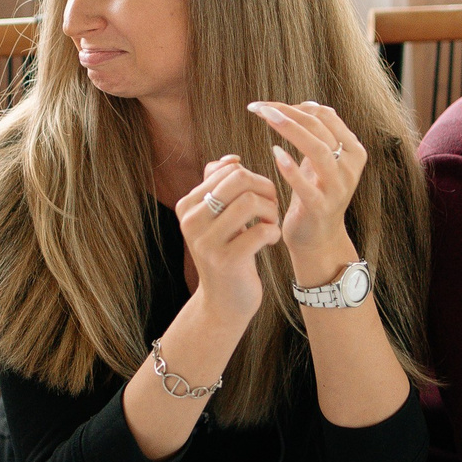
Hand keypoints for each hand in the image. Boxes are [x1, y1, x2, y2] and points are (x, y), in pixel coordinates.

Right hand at [176, 155, 280, 325]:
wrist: (223, 302)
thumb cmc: (227, 253)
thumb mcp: (217, 219)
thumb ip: (220, 187)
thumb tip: (231, 159)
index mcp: (187, 206)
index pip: (228, 170)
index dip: (254, 179)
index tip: (259, 198)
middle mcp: (191, 221)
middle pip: (239, 179)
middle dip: (265, 189)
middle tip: (271, 207)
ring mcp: (206, 242)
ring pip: (251, 202)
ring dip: (271, 212)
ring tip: (270, 225)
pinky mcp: (225, 261)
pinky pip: (261, 231)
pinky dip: (273, 233)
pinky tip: (270, 242)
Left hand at [250, 100, 364, 280]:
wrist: (318, 238)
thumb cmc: (315, 193)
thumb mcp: (321, 162)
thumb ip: (319, 135)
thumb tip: (307, 104)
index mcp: (353, 151)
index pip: (326, 116)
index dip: (297, 106)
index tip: (271, 106)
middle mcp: (349, 167)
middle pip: (320, 128)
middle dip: (288, 113)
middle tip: (260, 106)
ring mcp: (338, 188)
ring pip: (318, 150)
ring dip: (290, 130)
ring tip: (266, 117)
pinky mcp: (321, 208)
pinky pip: (307, 186)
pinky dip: (290, 168)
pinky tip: (274, 152)